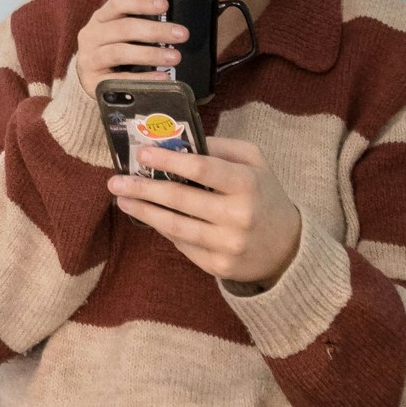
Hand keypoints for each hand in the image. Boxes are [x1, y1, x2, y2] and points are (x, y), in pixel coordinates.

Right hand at [73, 0, 198, 91]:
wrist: (86, 80)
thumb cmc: (110, 52)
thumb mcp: (118, 35)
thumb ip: (138, 28)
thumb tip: (173, 27)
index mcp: (100, 19)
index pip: (118, 4)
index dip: (141, 2)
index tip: (164, 5)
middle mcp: (91, 36)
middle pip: (123, 28)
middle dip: (155, 30)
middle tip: (181, 34)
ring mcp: (89, 59)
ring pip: (120, 52)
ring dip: (150, 54)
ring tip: (175, 57)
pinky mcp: (93, 82)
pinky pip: (120, 80)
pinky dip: (143, 79)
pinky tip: (162, 78)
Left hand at [110, 132, 302, 291]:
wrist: (288, 248)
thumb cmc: (264, 196)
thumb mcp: (255, 163)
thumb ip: (221, 147)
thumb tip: (180, 140)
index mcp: (247, 184)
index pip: (202, 168)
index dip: (169, 160)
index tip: (142, 153)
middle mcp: (238, 215)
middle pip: (181, 199)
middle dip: (144, 188)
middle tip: (117, 181)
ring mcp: (228, 245)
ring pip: (176, 226)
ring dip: (144, 211)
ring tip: (123, 199)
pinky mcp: (219, 266)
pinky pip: (182, 245)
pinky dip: (163, 229)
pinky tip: (148, 216)